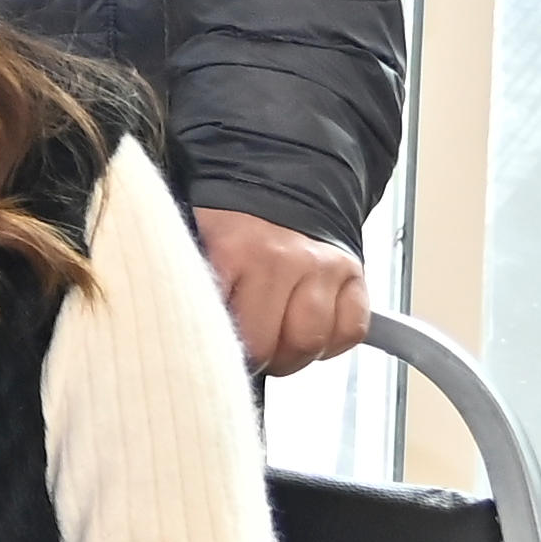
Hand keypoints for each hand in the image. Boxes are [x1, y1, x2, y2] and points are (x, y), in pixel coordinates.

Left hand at [194, 207, 371, 376]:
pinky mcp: (352, 274)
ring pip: (310, 343)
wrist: (278, 182)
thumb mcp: (197, 244)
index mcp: (233, 251)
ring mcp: (322, 267)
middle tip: (245, 352)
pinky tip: (307, 330)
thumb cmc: (233, 224)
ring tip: (275, 345)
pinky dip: (330, 342)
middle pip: (267, 345)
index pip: (221, 327)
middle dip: (254, 360)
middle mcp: (282, 259)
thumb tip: (188, 332)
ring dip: (291, 356)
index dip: (214, 349)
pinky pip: (348, 331)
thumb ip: (193, 286)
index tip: (210, 354)